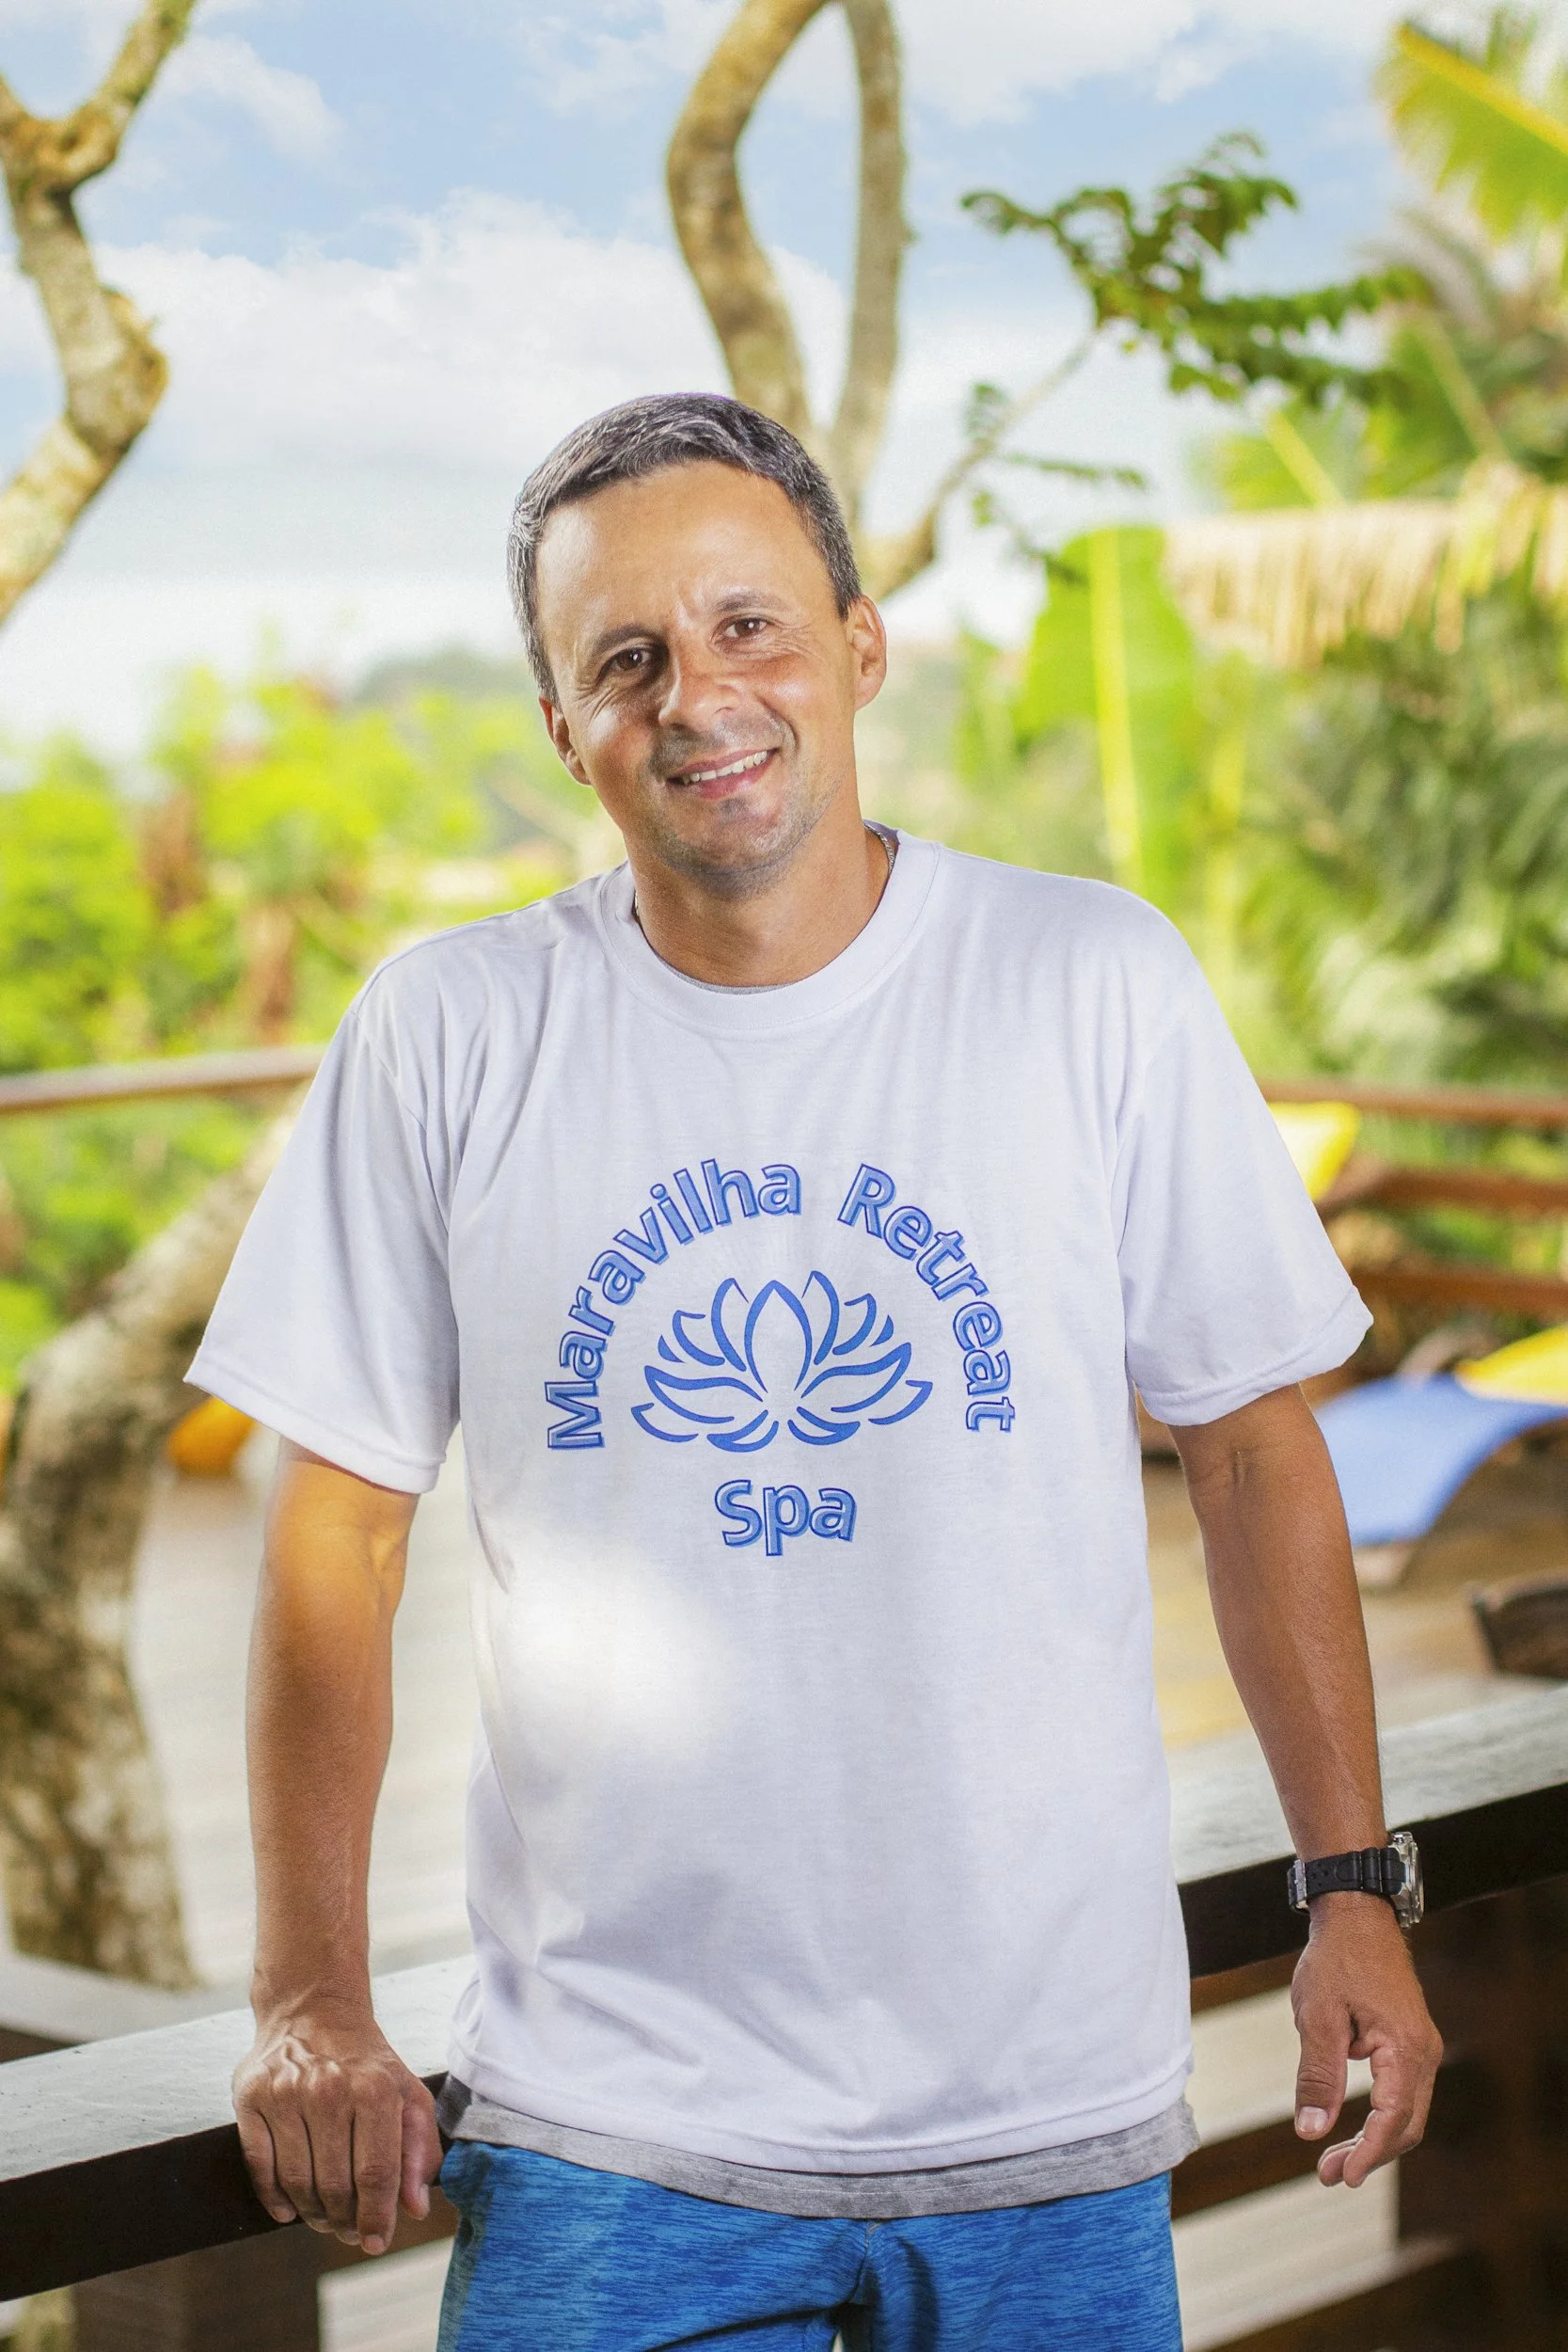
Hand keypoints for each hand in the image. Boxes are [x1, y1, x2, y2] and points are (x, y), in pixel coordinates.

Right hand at [233, 2000, 442, 2253]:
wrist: (313, 2010)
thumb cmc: (366, 2062)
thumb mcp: (407, 2093)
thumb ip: (419, 2149)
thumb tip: (415, 2207)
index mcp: (375, 2088)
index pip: (376, 2173)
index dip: (377, 2217)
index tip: (376, 2242)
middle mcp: (328, 2089)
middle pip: (334, 2185)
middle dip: (344, 2220)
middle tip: (347, 2230)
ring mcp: (285, 2093)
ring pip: (297, 2181)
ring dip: (311, 2213)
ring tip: (324, 2218)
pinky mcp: (251, 2097)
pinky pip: (259, 2166)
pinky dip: (274, 2198)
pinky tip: (288, 2209)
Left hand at [1290, 1894, 1442, 2187]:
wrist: (1357, 1915)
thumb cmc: (1336, 1960)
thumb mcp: (1317, 2017)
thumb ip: (1317, 2076)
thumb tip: (1311, 2131)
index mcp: (1405, 2047)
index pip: (1393, 2119)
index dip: (1368, 2153)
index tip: (1342, 2176)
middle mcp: (1424, 2052)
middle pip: (1405, 2124)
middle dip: (1369, 2154)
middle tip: (1328, 2175)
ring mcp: (1422, 2047)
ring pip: (1406, 2112)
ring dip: (1374, 2139)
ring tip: (1334, 2160)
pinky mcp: (1411, 2042)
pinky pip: (1402, 2092)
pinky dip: (1380, 2116)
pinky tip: (1351, 2126)